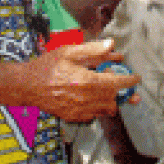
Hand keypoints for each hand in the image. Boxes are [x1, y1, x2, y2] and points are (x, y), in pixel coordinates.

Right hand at [14, 38, 140, 122]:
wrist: (27, 85)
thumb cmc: (48, 66)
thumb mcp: (69, 51)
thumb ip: (93, 49)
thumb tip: (112, 46)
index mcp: (87, 81)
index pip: (117, 83)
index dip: (129, 80)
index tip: (135, 77)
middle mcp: (86, 99)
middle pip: (115, 98)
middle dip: (121, 90)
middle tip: (121, 81)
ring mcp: (79, 111)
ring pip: (106, 109)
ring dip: (111, 99)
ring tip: (108, 89)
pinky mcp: (74, 117)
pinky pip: (94, 115)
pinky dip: (98, 107)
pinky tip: (92, 96)